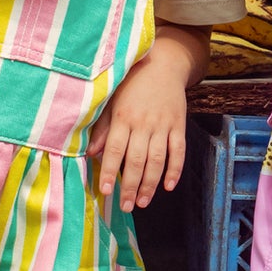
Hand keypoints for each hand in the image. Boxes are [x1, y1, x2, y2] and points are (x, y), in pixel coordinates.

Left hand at [87, 58, 186, 210]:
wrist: (164, 64)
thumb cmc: (133, 84)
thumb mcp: (112, 101)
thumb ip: (103, 128)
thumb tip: (92, 153)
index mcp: (124, 117)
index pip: (115, 150)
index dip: (111, 172)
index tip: (106, 191)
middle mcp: (143, 123)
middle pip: (137, 160)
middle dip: (130, 186)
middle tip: (125, 206)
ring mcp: (163, 125)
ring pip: (157, 159)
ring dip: (150, 183)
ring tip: (142, 202)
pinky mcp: (178, 125)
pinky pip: (178, 150)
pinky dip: (175, 169)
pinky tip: (168, 186)